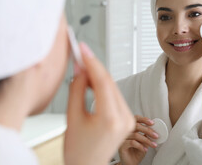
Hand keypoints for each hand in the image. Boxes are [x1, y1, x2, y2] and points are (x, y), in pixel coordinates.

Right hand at [64, 43, 134, 164]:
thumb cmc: (78, 151)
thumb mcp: (72, 118)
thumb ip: (77, 90)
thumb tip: (80, 70)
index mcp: (110, 119)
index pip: (103, 81)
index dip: (92, 62)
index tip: (83, 49)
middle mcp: (124, 118)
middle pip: (110, 82)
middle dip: (94, 66)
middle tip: (81, 55)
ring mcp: (128, 118)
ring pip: (113, 86)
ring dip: (98, 75)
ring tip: (82, 68)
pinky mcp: (127, 118)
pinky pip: (115, 95)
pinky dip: (103, 85)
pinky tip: (92, 81)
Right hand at [118, 115, 158, 164]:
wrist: (131, 163)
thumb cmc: (137, 152)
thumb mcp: (144, 142)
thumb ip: (146, 135)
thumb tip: (154, 130)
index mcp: (131, 128)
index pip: (136, 119)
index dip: (144, 119)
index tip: (152, 123)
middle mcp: (126, 132)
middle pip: (136, 125)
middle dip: (148, 130)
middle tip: (156, 135)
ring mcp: (122, 138)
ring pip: (136, 135)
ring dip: (147, 140)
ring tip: (153, 145)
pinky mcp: (121, 145)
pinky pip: (132, 142)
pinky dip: (141, 146)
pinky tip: (145, 149)